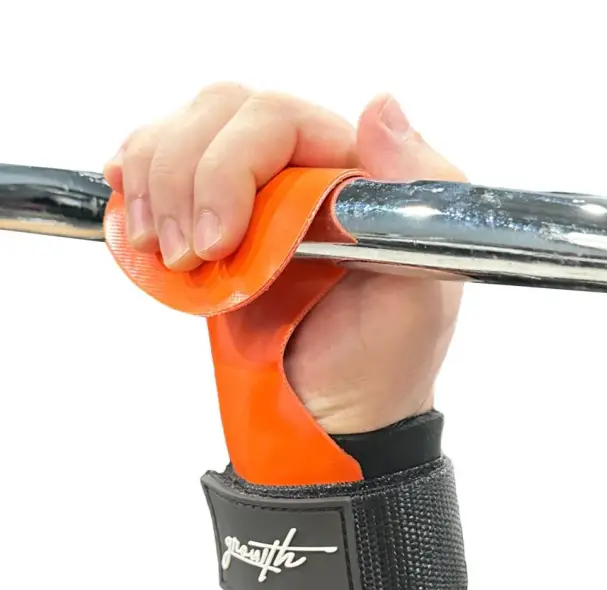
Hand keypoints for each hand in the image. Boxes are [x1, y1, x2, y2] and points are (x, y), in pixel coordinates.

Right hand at [104, 84, 465, 433]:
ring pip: (182, 132)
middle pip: (221, 113)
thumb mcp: (422, 294)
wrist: (338, 413)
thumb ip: (421, 200)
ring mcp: (253, 192)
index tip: (219, 245)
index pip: (277, 119)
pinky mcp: (213, 220)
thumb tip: (379, 108)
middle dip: (184, 179)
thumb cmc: (383, 361)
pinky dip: (135, 186)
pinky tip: (135, 218)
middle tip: (188, 258)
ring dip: (153, 184)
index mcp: (354, 172)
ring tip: (163, 252)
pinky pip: (160, 170)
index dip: (231, 166)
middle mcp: (302, 168)